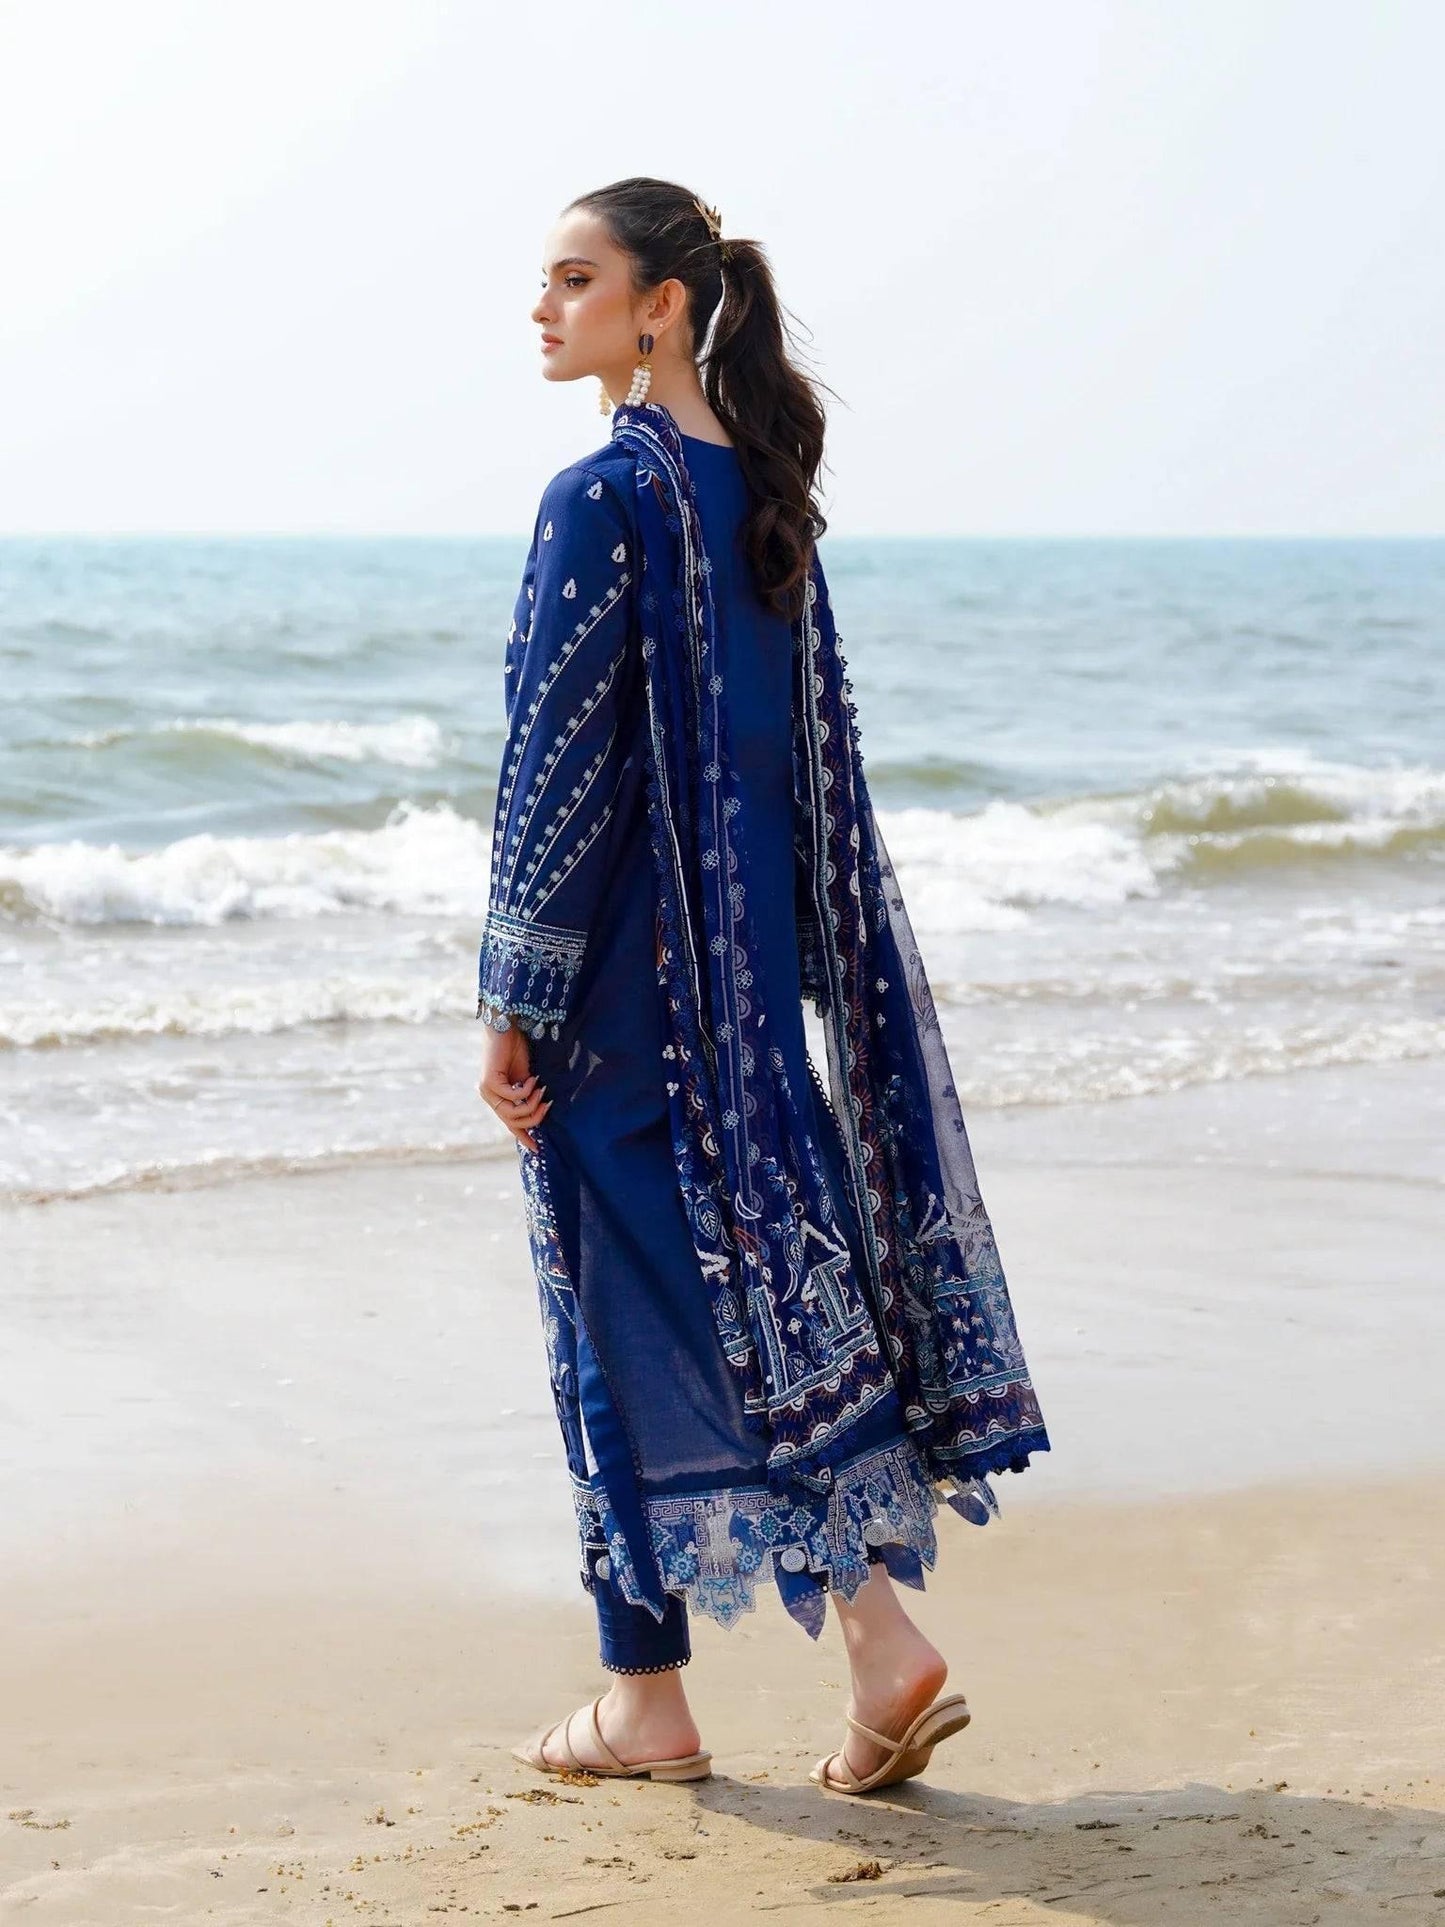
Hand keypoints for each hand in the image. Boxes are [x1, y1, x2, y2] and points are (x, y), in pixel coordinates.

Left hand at [477, 1021, 551, 1152]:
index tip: (537, 1149)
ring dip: (531, 1104)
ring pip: (512, 1113)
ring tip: (541, 1090)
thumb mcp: (526, 1077)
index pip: (510, 1123)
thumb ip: (528, 1094)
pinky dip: (526, 1090)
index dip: (523, 1136)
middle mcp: (489, 1096)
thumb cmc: (515, 1048)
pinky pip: (512, 1096)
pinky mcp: (489, 1083)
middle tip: (548, 1103)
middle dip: (534, 1117)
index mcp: (498, 1096)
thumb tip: (539, 1110)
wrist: (505, 1026)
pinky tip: (533, 1079)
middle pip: (513, 1122)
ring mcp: (487, 1091)